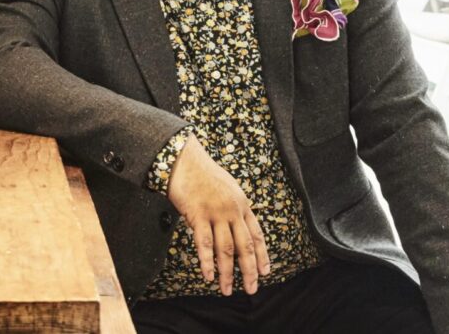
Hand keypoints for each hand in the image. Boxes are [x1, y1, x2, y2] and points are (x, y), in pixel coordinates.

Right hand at [166, 135, 270, 294]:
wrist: (183, 158)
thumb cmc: (201, 172)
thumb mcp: (226, 186)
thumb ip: (233, 205)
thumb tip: (234, 222)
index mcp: (241, 204)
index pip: (256, 235)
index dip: (262, 255)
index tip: (265, 272)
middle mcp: (232, 210)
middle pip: (245, 246)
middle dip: (250, 270)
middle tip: (252, 288)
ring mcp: (216, 213)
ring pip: (226, 249)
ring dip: (227, 273)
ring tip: (227, 290)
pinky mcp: (199, 214)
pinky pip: (205, 243)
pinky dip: (208, 262)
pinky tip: (209, 276)